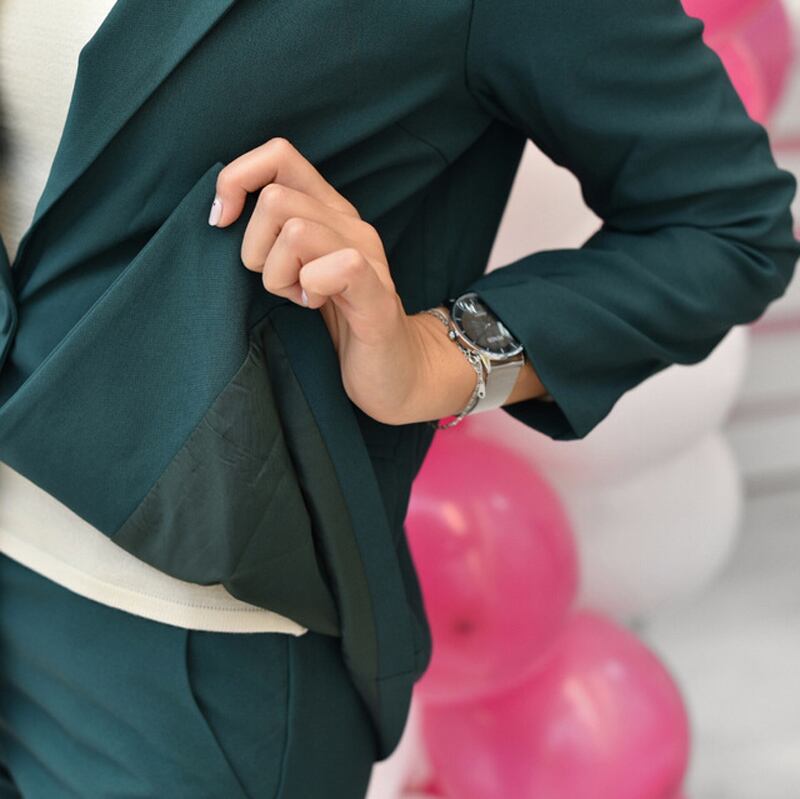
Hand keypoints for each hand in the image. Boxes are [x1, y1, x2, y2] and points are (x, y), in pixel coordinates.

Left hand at [207, 136, 471, 425]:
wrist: (396, 370)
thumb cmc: (340, 321)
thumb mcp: (297, 267)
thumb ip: (272, 235)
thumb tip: (220, 214)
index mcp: (328, 211)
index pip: (278, 154)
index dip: (237, 179)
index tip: (222, 222)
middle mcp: (349, 224)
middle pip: (275, 198)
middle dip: (256, 249)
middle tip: (280, 283)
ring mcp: (366, 256)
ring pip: (295, 233)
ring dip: (281, 276)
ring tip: (302, 298)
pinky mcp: (376, 295)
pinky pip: (337, 267)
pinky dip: (312, 288)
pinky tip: (318, 305)